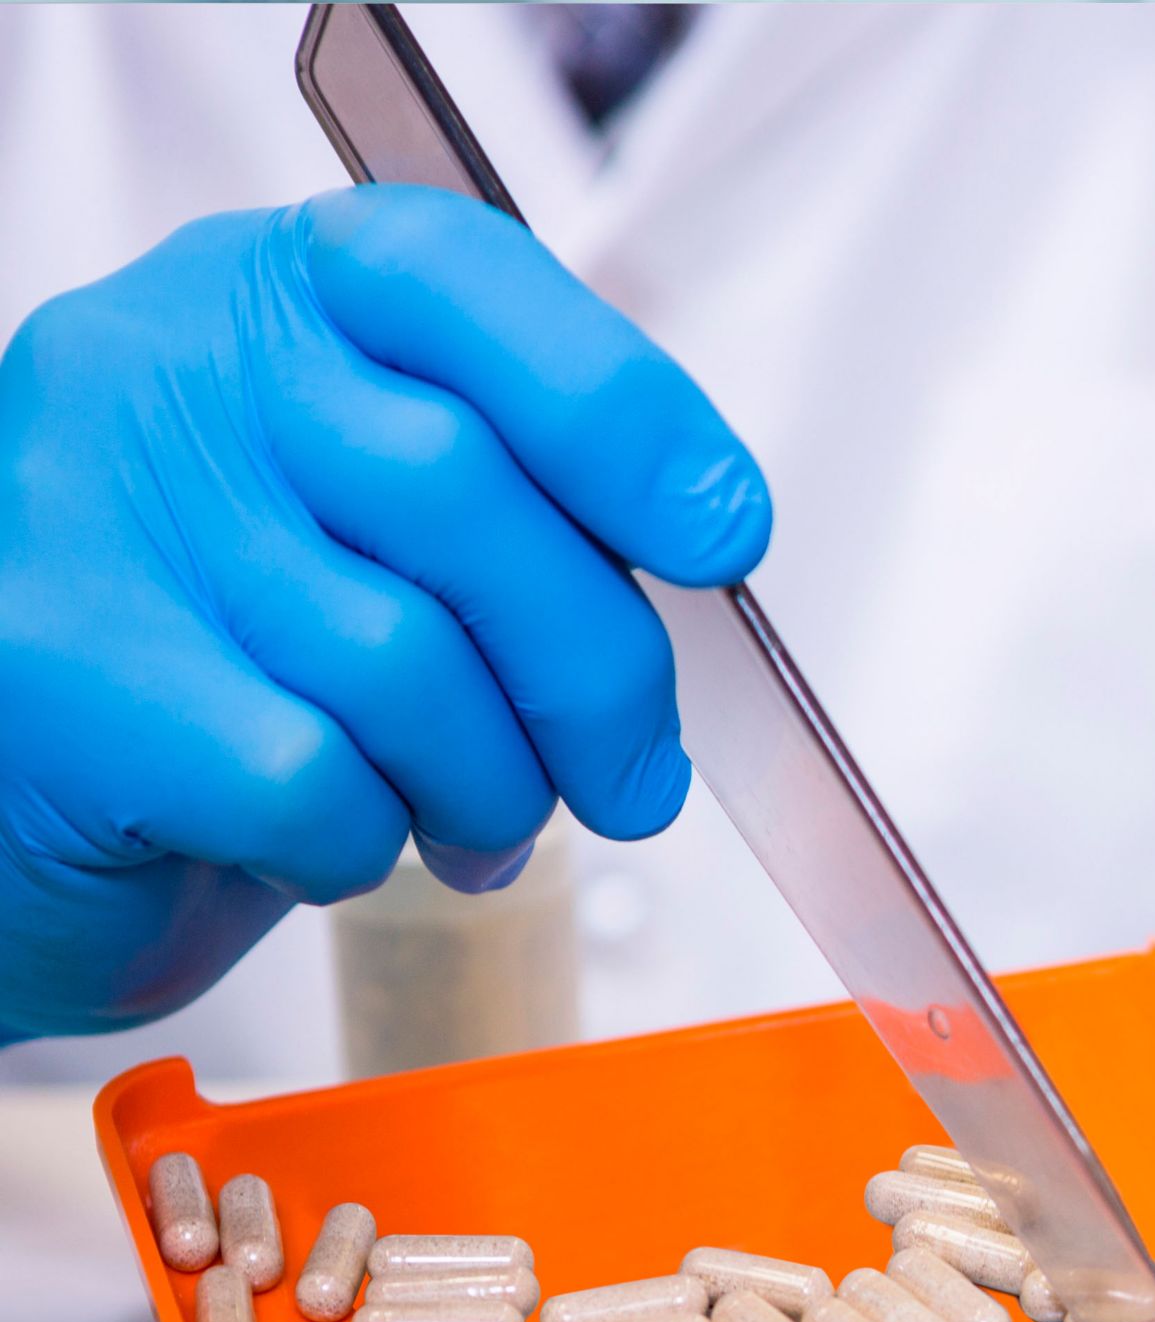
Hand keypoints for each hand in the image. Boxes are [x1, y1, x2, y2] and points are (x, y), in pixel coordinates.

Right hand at [0, 185, 768, 1040]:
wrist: (28, 803)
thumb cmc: (234, 664)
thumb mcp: (381, 542)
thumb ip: (514, 516)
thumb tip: (701, 550)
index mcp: (276, 303)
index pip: (465, 285)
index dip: (625, 417)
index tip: (725, 534)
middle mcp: (172, 370)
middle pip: (466, 494)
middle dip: (596, 675)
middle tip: (630, 780)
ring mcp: (94, 509)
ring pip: (402, 661)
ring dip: (488, 787)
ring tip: (471, 825)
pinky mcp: (62, 672)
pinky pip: (313, 778)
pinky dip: (367, 844)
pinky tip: (338, 842)